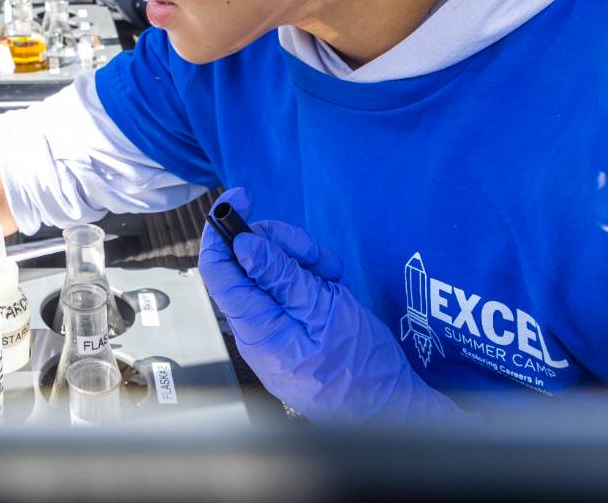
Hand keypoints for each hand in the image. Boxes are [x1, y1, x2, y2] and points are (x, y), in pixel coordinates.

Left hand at [197, 189, 461, 424]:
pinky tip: (333, 284)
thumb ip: (281, 277)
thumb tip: (242, 245)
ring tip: (331, 275)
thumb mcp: (325, 312)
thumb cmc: (361, 368)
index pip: (217, 268)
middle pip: (247, 261)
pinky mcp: (293, 325)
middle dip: (280, 244)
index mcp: (256, 326)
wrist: (389, 409)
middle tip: (314, 254)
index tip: (242, 198)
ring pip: (272, 270)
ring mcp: (275, 326)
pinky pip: (289, 289)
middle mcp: (257, 326)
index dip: (222, 229)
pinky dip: (312, 277)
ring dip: (302, 260)